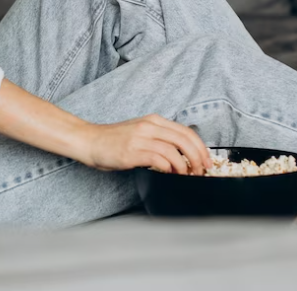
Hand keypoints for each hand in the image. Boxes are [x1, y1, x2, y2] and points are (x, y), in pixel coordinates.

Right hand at [77, 114, 213, 174]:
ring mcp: (140, 138)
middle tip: (202, 170)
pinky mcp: (132, 151)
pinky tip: (169, 173)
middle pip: (185, 139)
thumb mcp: (140, 133)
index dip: (201, 147)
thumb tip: (182, 156)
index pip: (186, 131)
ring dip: (185, 166)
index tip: (207, 160)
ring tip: (185, 175)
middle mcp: (149, 126)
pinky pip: (159, 159)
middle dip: (198, 157)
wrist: (89, 141)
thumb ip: (159, 139)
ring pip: (174, 150)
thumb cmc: (113, 141)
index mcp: (153, 120)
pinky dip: (169, 168)